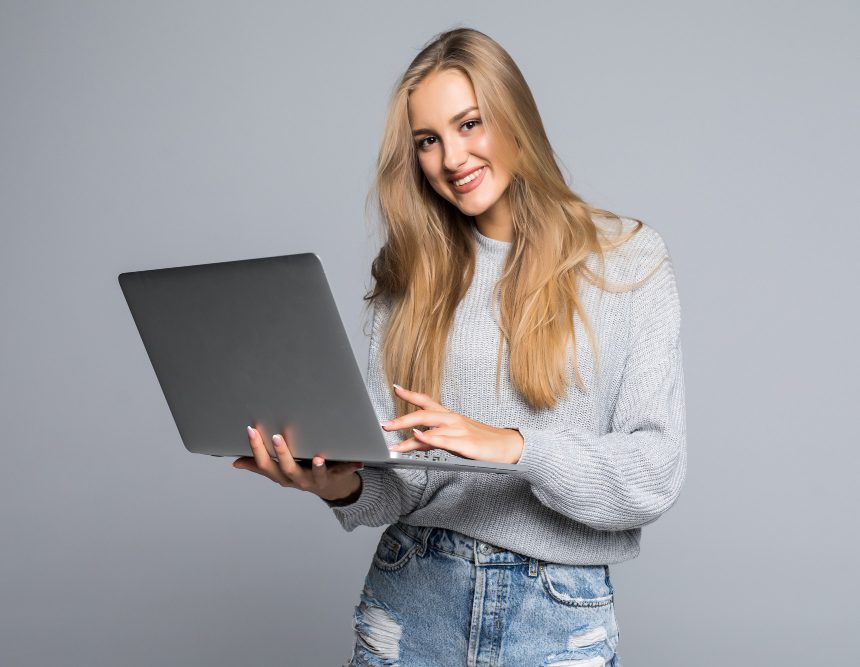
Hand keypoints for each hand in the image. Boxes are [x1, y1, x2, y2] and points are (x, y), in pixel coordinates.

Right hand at [233, 426, 363, 501]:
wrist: (331, 488)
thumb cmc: (302, 473)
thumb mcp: (279, 470)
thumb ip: (259, 466)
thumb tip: (236, 462)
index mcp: (281, 475)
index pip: (265, 463)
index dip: (257, 449)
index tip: (251, 429)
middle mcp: (297, 480)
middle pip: (287, 470)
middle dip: (282, 454)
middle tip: (277, 437)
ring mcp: (316, 481)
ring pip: (315, 476)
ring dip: (317, 468)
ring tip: (318, 458)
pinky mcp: (335, 478)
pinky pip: (342, 474)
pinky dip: (349, 468)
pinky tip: (357, 463)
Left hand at [382, 384, 523, 464]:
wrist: (508, 446)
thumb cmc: (481, 441)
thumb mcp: (455, 438)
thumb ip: (434, 439)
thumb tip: (415, 441)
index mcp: (450, 416)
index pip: (427, 401)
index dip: (411, 395)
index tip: (396, 389)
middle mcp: (453, 419)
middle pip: (424, 413)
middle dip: (402, 419)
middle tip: (385, 425)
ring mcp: (459, 431)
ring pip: (430, 428)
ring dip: (408, 434)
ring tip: (393, 441)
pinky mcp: (465, 444)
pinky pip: (443, 440)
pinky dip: (429, 438)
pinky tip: (418, 438)